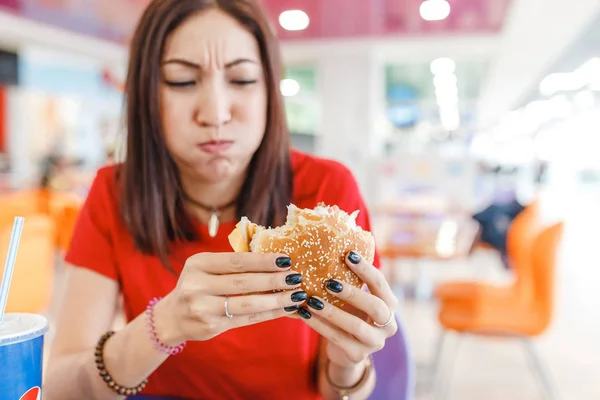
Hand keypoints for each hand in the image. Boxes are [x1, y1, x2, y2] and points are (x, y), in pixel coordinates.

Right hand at [155, 252, 306, 343]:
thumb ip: (233, 264)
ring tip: (296, 295)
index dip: (263, 260)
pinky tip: (284, 309)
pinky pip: (246, 319)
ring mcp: (202, 308)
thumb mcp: (206, 268)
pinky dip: (269, 314)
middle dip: (274, 280)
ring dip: (276, 299)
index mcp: (198, 264)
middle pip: (243, 282)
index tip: (286, 259)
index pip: (236, 261)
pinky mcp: (211, 326)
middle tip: (296, 277)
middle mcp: (197, 286)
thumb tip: (276, 260)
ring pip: (247, 303)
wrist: (173, 317)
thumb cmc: (198, 285)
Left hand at [297, 251, 397, 380]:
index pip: (381, 284)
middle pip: (375, 306)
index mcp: (390, 304)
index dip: (366, 269)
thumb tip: (328, 247)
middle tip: (329, 282)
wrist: (346, 350)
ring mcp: (375, 342)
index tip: (348, 255)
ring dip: (331, 311)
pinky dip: (319, 325)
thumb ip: (350, 280)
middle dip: (352, 293)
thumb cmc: (350, 314)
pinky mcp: (357, 355)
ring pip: (355, 325)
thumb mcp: (354, 299)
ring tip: (311, 299)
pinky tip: (304, 313)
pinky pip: (337, 339)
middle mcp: (388, 324)